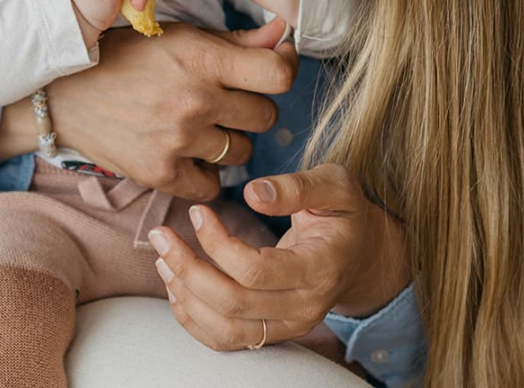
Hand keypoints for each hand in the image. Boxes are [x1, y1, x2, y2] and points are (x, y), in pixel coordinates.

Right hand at [45, 19, 295, 199]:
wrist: (65, 94)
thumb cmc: (127, 58)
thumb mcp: (179, 37)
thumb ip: (236, 41)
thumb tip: (283, 34)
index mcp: (201, 57)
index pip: (278, 74)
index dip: (283, 69)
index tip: (272, 68)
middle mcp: (194, 98)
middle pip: (266, 116)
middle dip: (251, 108)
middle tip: (224, 102)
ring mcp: (178, 139)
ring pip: (243, 152)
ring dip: (230, 142)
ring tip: (202, 127)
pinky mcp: (161, 173)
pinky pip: (212, 185)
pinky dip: (205, 174)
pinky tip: (188, 155)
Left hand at [148, 164, 411, 349]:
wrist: (361, 254)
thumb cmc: (343, 212)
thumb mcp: (334, 184)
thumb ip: (297, 187)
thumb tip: (253, 193)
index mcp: (321, 267)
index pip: (257, 270)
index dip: (218, 244)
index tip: (198, 211)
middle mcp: (306, 306)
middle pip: (233, 302)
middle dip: (187, 269)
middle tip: (162, 235)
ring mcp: (290, 326)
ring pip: (225, 328)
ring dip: (185, 295)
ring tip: (163, 258)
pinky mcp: (274, 333)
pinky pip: (226, 340)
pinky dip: (193, 318)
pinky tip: (176, 285)